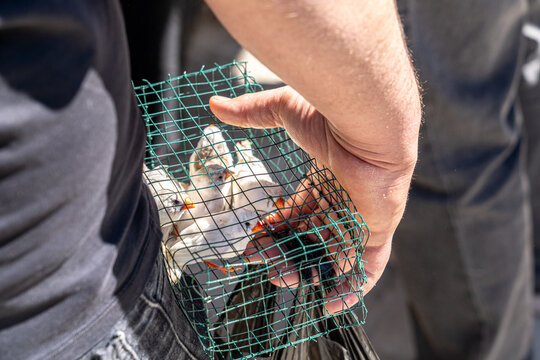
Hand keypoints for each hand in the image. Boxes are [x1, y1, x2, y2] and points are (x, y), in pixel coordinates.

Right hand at [209, 86, 417, 312]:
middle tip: (264, 263)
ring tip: (281, 278)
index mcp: (322, 182)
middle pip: (309, 238)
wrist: (368, 125)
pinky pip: (366, 268)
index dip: (275, 230)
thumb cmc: (330, 116)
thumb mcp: (284, 112)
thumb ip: (251, 112)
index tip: (254, 242)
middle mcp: (341, 203)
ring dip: (307, 269)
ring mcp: (359, 219)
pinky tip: (328, 303)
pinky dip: (349, 287)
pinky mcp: (376, 232)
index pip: (296, 214)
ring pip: (331, 254)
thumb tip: (215, 104)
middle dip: (285, 252)